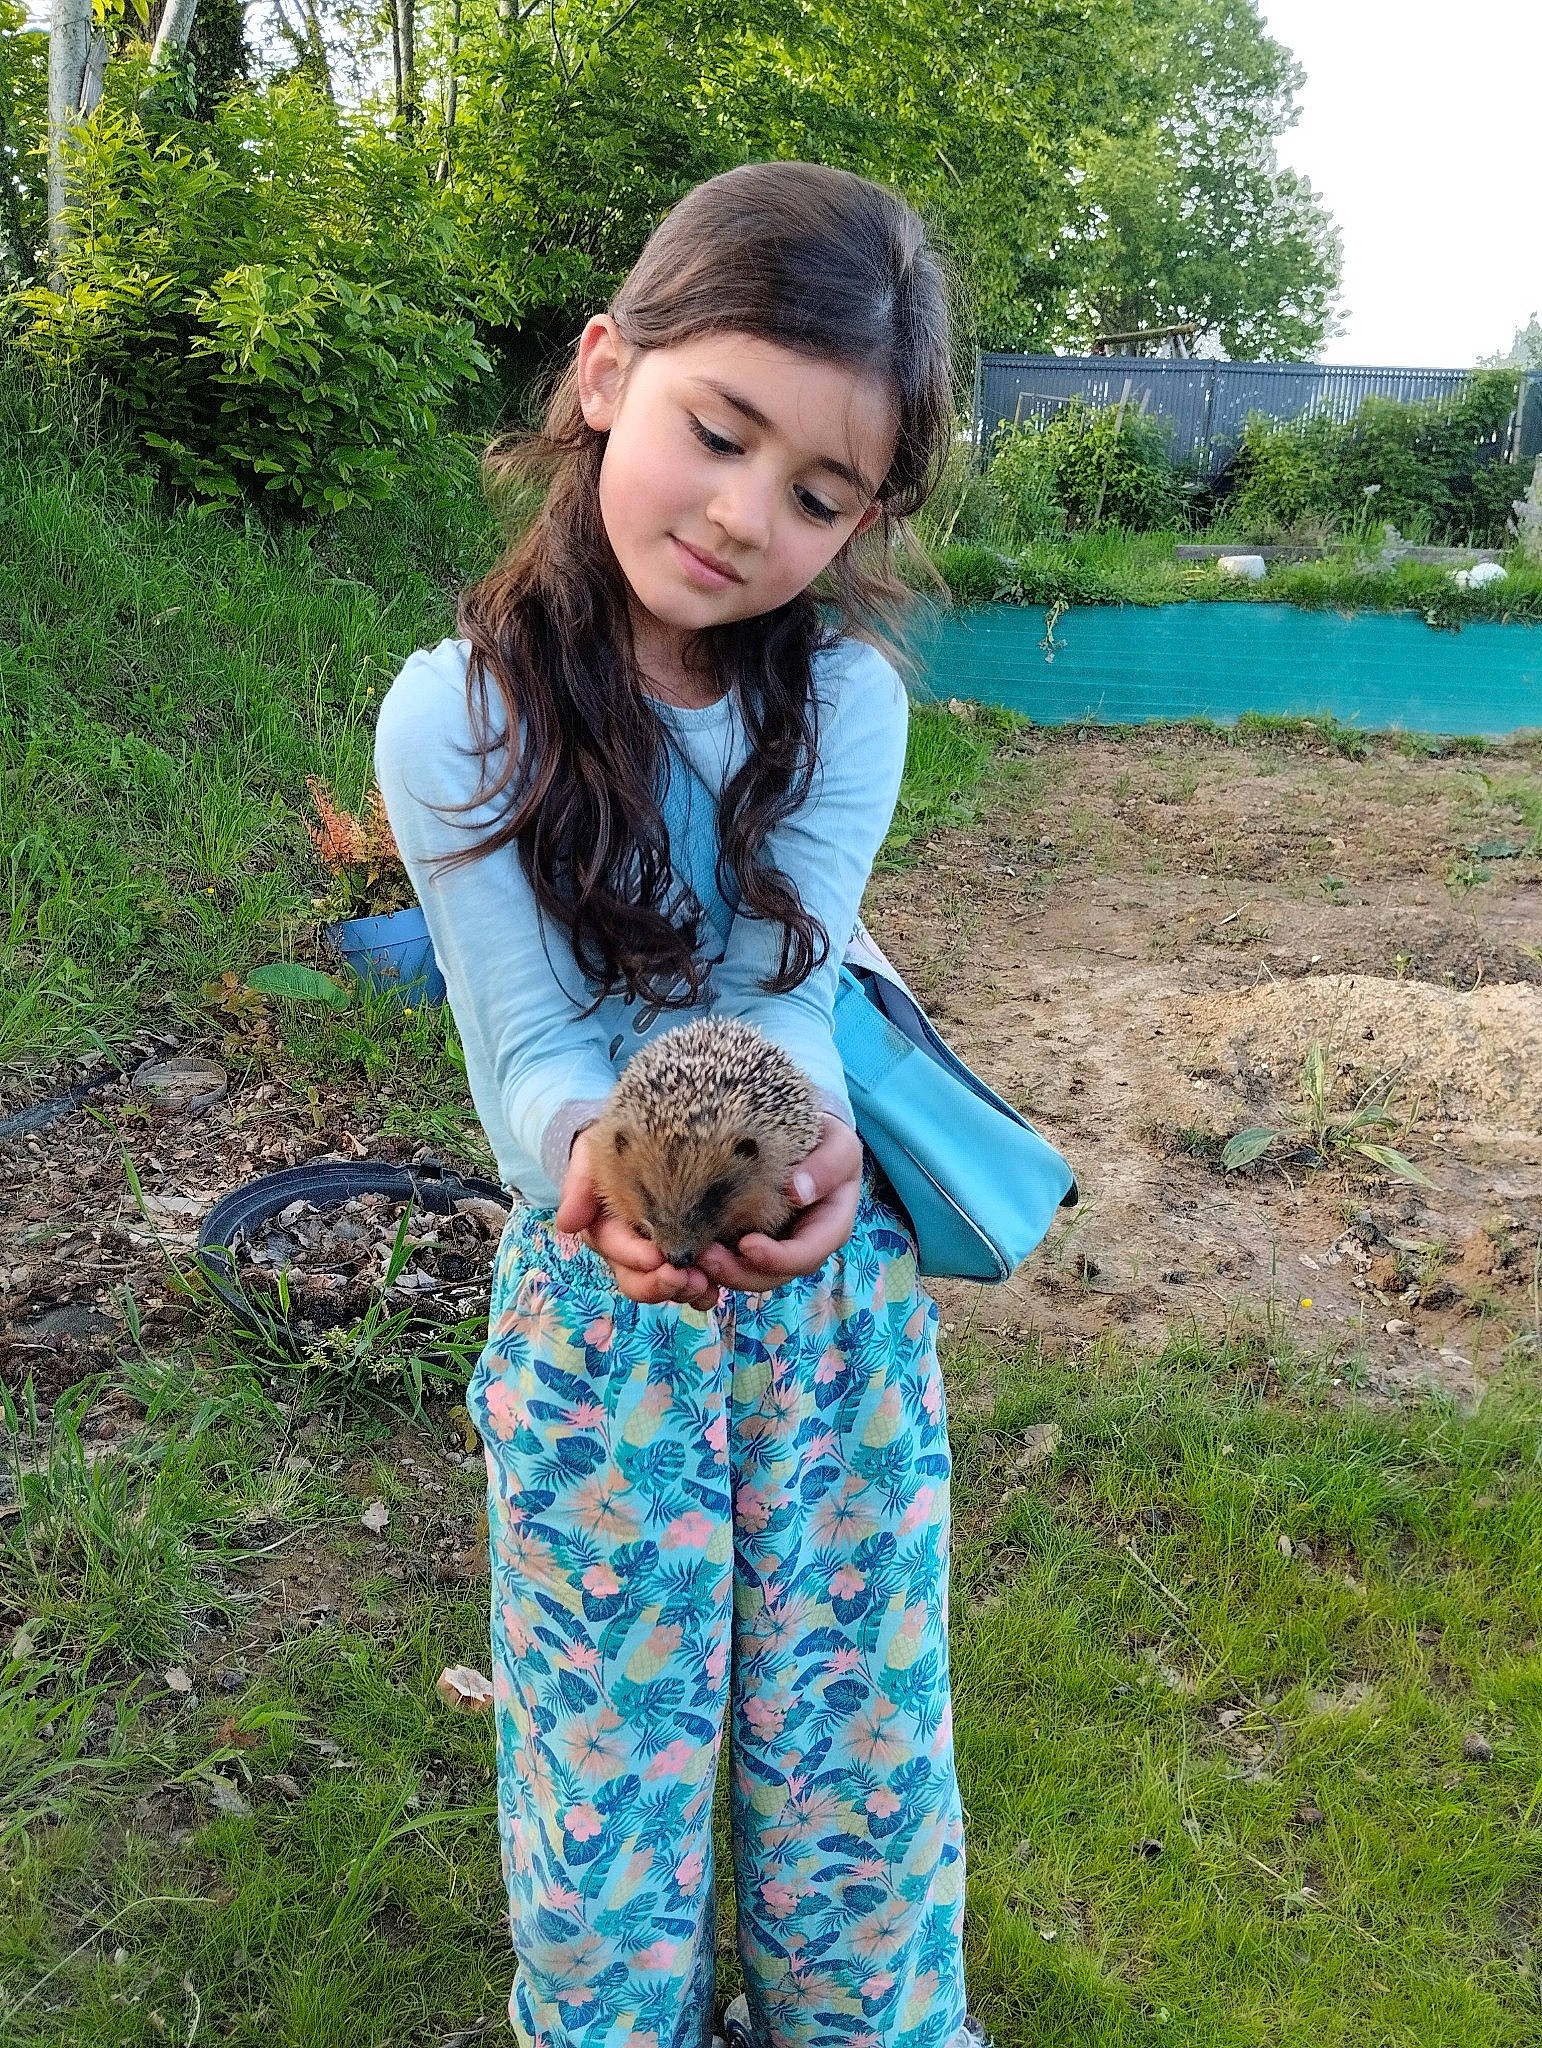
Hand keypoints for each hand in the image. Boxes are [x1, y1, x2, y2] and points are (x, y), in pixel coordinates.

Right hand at [554, 1129, 721, 1311]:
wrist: (645, 1142)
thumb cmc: (616, 1149)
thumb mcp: (591, 1157)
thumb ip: (579, 1186)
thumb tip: (567, 1224)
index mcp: (608, 1233)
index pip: (618, 1252)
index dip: (636, 1258)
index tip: (657, 1256)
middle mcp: (631, 1253)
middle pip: (638, 1282)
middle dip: (661, 1285)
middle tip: (688, 1278)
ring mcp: (659, 1260)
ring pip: (667, 1288)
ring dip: (685, 1291)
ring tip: (706, 1283)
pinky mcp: (688, 1257)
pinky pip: (693, 1285)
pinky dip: (704, 1292)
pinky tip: (716, 1289)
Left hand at [697, 1114, 861, 1292]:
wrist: (810, 1138)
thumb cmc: (829, 1143)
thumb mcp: (839, 1146)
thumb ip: (828, 1166)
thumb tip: (797, 1192)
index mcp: (830, 1229)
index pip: (807, 1255)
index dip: (778, 1258)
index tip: (748, 1245)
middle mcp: (804, 1246)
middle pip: (774, 1275)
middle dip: (740, 1272)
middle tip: (706, 1257)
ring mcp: (777, 1246)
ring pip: (751, 1274)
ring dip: (722, 1272)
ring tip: (695, 1256)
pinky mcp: (751, 1240)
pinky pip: (734, 1261)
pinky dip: (713, 1264)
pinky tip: (691, 1253)